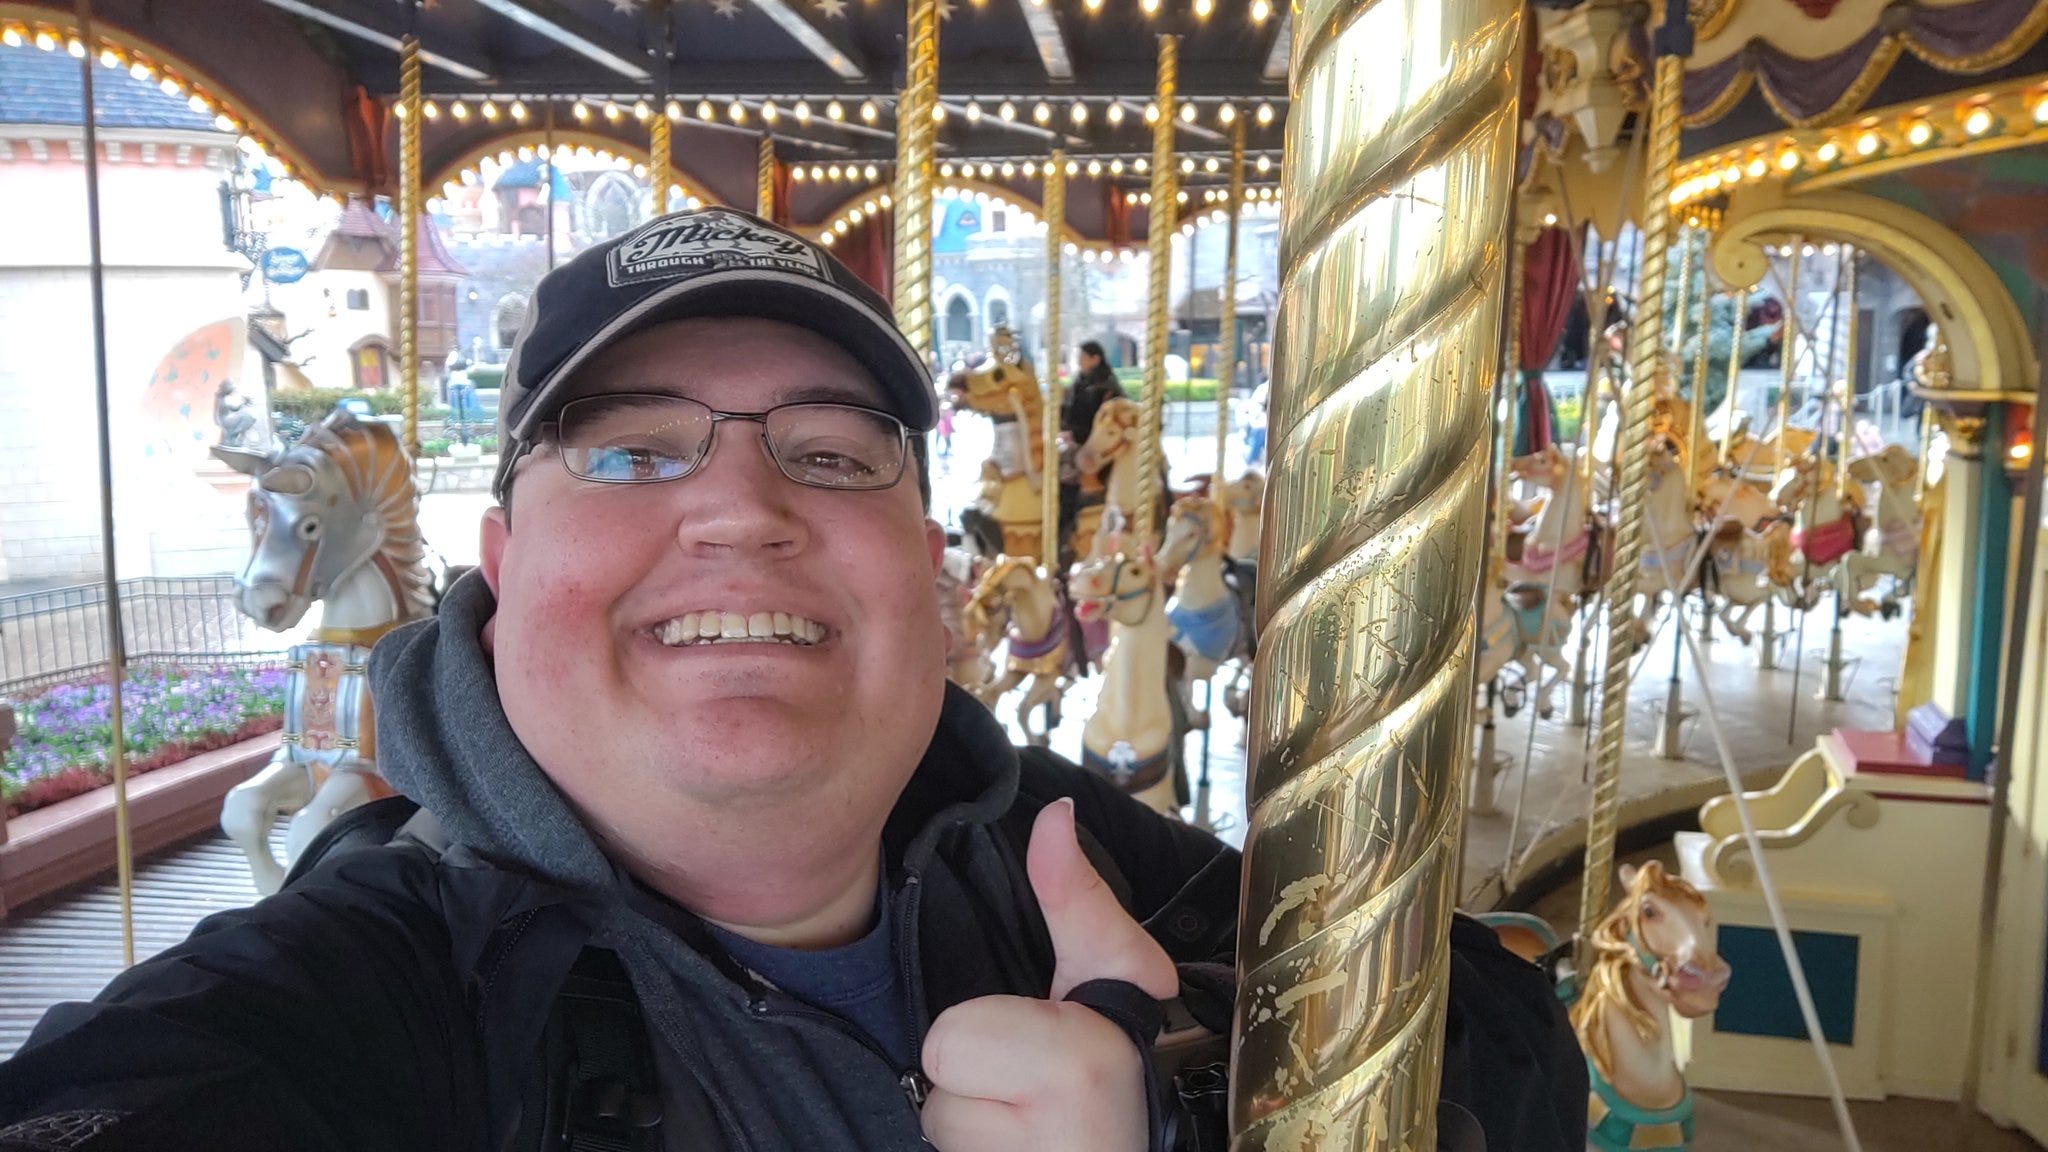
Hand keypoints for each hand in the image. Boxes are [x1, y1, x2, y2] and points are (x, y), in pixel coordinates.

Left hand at [919, 799, 1178, 1151]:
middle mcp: (1061, 1129)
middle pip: (937, 1081)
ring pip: (937, 1122)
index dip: (977, 1038)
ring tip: (1020, 1121)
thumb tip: (1058, 814)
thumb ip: (1072, 896)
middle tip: (1024, 1088)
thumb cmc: (1116, 1068)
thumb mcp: (1106, 974)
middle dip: (967, 1080)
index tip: (1034, 1050)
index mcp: (1085, 1058)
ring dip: (968, 1119)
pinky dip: (969, 1151)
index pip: (949, 1040)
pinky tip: (1012, 1145)